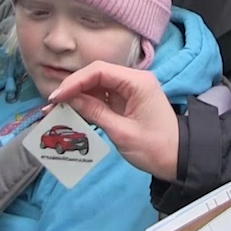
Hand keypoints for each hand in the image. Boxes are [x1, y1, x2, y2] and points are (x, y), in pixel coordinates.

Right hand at [48, 61, 179, 179]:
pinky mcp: (126, 101)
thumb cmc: (155, 148)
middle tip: (52, 104)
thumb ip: (95, 112)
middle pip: (96, 76)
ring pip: (96, 86)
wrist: (179, 160)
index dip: (74, 81)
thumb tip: (69, 99)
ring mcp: (129, 90)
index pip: (99, 71)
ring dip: (76, 97)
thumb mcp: (122, 132)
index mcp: (137, 82)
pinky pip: (102, 97)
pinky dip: (86, 105)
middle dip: (72, 88)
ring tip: (56, 110)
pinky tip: (71, 113)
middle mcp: (133, 80)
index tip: (56, 97)